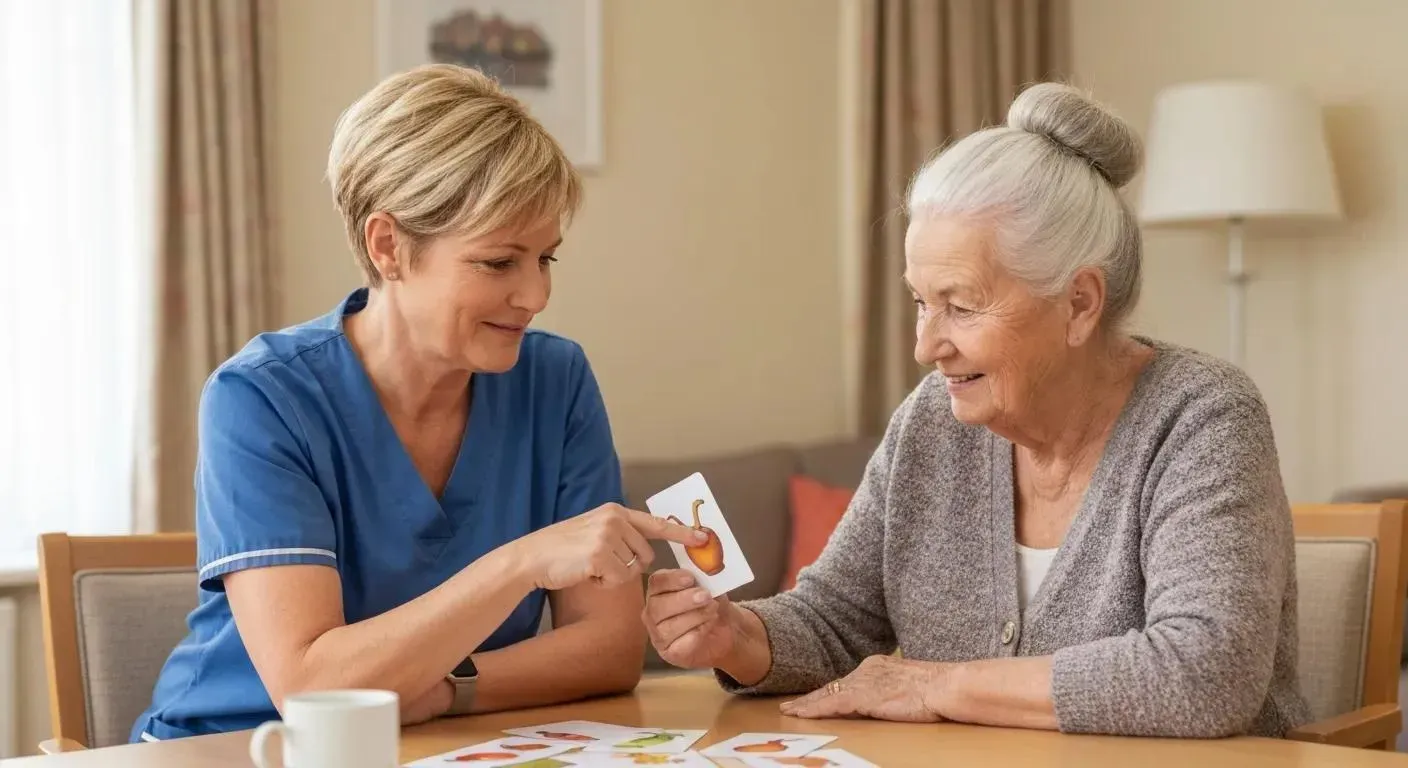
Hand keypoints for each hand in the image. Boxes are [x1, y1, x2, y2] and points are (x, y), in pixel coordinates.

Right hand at [518, 503, 705, 590]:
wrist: (532, 558)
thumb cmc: (562, 549)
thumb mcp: (593, 530)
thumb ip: (619, 533)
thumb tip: (646, 551)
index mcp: (615, 511)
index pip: (656, 523)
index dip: (682, 533)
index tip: (704, 538)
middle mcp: (614, 519)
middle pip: (645, 555)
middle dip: (628, 565)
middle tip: (599, 563)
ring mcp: (607, 536)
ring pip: (632, 570)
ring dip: (613, 575)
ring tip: (588, 566)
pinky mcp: (600, 555)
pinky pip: (618, 580)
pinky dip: (603, 584)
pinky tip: (585, 574)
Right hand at [642, 569, 741, 670]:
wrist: (725, 632)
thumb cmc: (711, 605)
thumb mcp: (710, 586)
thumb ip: (703, 578)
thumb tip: (706, 567)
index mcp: (659, 591)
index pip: (656, 582)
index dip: (671, 580)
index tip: (690, 579)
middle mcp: (653, 612)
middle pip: (658, 606)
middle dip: (683, 600)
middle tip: (705, 596)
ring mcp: (658, 635)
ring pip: (668, 627)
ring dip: (694, 617)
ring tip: (713, 610)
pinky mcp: (669, 653)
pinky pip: (679, 644)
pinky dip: (697, 633)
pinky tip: (708, 626)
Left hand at [779, 655, 945, 722]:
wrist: (946, 686)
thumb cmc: (938, 689)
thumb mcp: (910, 686)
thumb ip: (893, 690)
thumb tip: (889, 701)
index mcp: (878, 665)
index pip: (847, 681)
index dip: (829, 691)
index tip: (814, 697)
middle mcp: (867, 670)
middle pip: (833, 686)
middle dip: (812, 697)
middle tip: (791, 706)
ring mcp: (864, 682)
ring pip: (827, 694)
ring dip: (807, 704)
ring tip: (789, 712)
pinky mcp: (864, 696)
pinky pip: (831, 703)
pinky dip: (814, 709)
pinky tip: (801, 715)